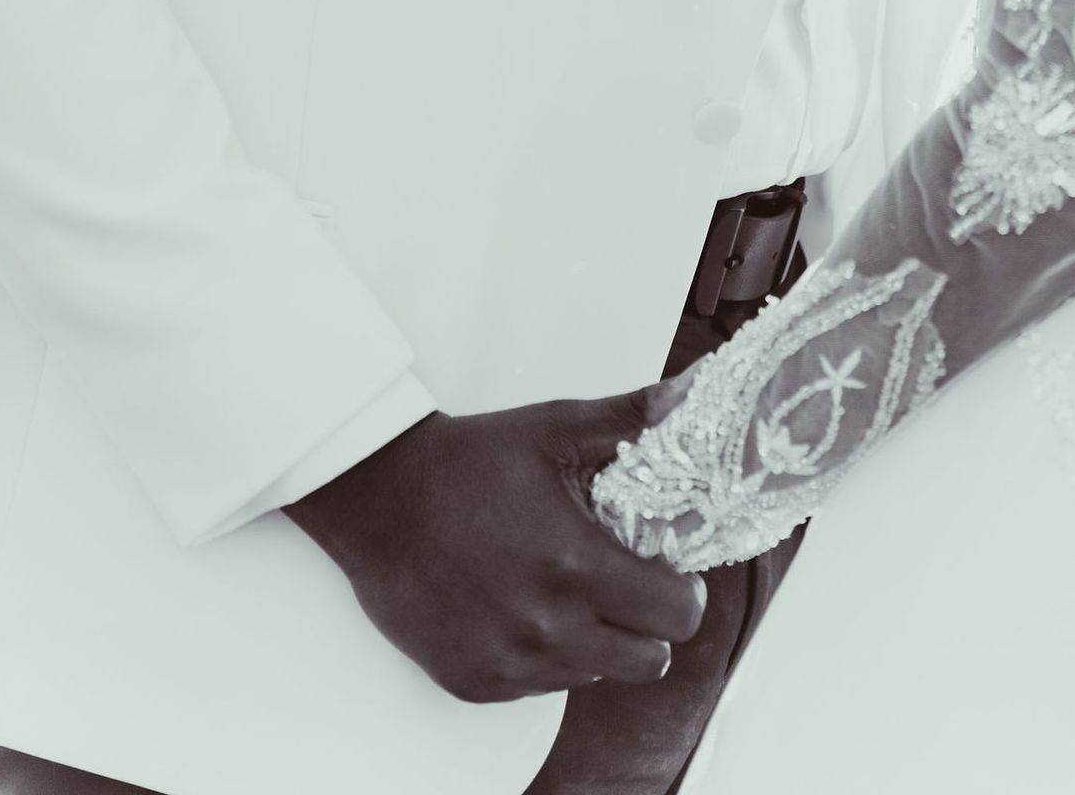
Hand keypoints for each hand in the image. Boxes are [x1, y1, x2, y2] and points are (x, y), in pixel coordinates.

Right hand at [284, 392, 705, 703]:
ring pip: (595, 675)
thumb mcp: (554, 427)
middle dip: (650, 623)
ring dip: (598, 640)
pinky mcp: (474, 683)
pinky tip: (523, 607)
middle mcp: (547, 627)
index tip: (669, 570)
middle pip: (648, 660)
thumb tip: (695, 387)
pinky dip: (545, 656)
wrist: (379, 498)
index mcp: (576, 565)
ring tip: (570, 589)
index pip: (676, 615)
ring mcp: (509, 663)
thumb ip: (632, 415)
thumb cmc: (470, 460)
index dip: (684, 592)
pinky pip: (539, 687)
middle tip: (629, 584)